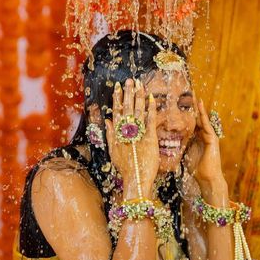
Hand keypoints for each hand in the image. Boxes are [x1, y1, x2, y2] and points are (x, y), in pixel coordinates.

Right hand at [106, 79, 158, 197]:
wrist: (136, 179)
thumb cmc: (125, 168)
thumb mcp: (113, 151)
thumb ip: (110, 135)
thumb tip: (108, 120)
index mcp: (118, 132)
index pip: (117, 110)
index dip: (117, 98)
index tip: (118, 86)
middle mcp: (127, 130)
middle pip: (128, 107)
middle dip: (128, 92)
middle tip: (130, 80)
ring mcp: (139, 132)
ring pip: (138, 110)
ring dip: (139, 96)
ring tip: (139, 84)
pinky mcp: (150, 137)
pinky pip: (151, 119)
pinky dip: (151, 108)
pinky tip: (151, 97)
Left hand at [183, 96, 226, 196]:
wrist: (207, 178)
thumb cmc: (196, 168)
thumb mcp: (184, 152)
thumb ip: (178, 144)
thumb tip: (163, 141)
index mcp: (196, 137)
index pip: (190, 121)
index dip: (186, 112)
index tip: (180, 102)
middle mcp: (203, 135)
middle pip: (197, 118)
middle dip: (193, 107)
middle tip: (189, 94)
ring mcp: (209, 137)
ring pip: (203, 119)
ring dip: (199, 108)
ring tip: (196, 97)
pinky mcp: (213, 140)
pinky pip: (208, 125)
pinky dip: (204, 116)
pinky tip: (201, 108)